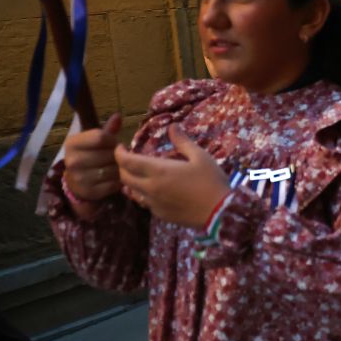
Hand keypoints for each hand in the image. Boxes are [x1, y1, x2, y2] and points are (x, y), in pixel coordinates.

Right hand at [63, 113, 124, 210]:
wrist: (77, 181)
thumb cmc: (90, 155)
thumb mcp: (95, 140)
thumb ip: (107, 130)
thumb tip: (118, 116)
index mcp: (72, 143)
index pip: (101, 137)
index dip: (113, 140)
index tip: (113, 143)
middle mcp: (72, 160)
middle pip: (109, 154)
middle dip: (117, 155)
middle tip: (116, 157)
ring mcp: (79, 177)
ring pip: (112, 170)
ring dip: (119, 168)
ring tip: (116, 166)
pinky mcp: (89, 191)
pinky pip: (113, 184)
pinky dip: (118, 181)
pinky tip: (114, 178)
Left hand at [114, 125, 229, 228]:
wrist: (221, 213)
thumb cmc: (211, 181)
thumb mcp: (200, 157)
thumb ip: (183, 142)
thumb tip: (172, 126)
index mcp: (159, 171)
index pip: (126, 161)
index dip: (119, 153)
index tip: (120, 147)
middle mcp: (151, 188)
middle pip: (124, 177)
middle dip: (121, 167)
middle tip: (127, 159)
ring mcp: (154, 203)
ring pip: (131, 192)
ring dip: (130, 182)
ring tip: (138, 174)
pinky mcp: (160, 214)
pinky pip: (144, 202)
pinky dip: (143, 194)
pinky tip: (153, 190)